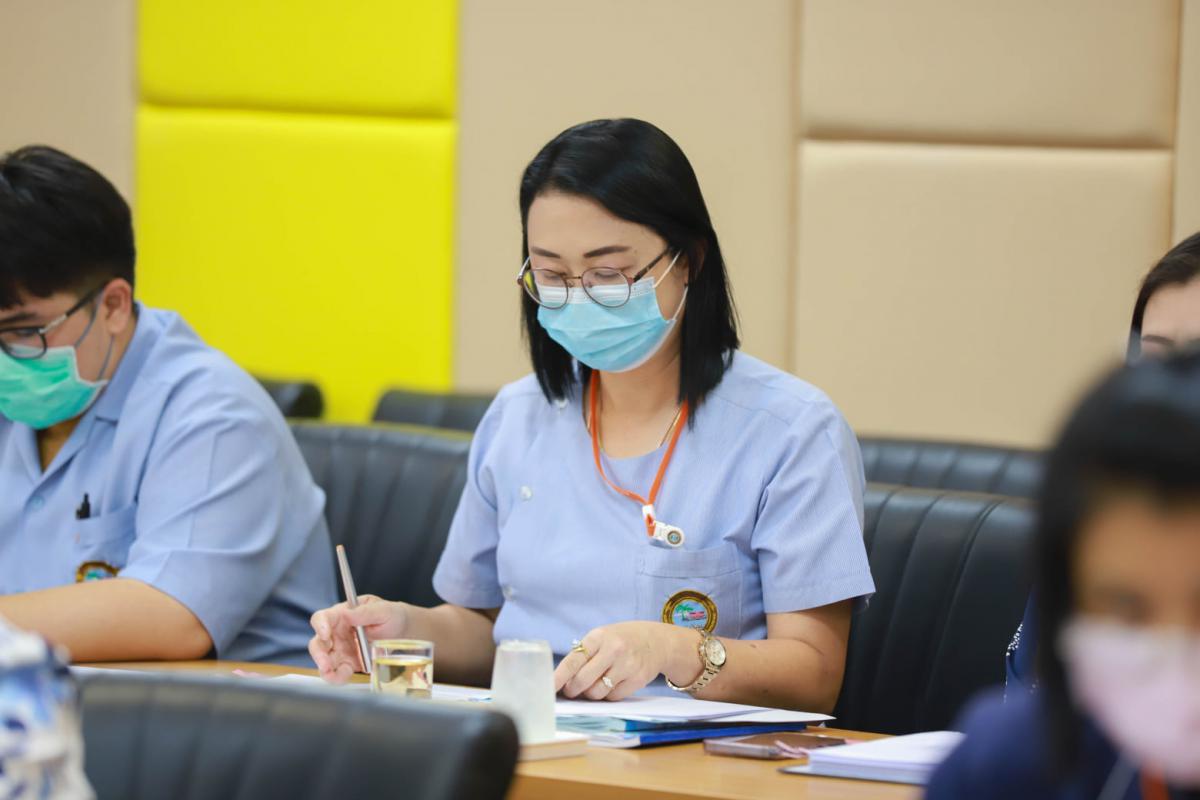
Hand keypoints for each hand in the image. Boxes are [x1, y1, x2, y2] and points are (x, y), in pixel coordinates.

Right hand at [308, 595, 406, 684]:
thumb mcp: (383, 610)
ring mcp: (341, 649)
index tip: (326, 634)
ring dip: (325, 669)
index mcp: (342, 615)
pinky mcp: (348, 663)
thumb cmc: (391, 615)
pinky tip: (344, 676)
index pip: (322, 618)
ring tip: (331, 674)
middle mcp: (337, 633)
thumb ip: (365, 612)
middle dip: (318, 654)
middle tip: (325, 663)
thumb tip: (347, 614)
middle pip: (318, 642)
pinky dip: (338, 677)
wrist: (403, 632)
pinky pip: (338, 672)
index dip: (320, 625)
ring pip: (324, 660)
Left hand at [555, 621, 684, 700]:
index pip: (573, 661)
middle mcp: (613, 650)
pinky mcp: (637, 680)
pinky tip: (612, 683)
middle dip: (573, 690)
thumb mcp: (601, 637)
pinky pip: (613, 697)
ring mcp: (627, 665)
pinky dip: (608, 695)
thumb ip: (584, 655)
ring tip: (595, 683)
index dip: (559, 677)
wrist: (656, 641)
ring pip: (597, 692)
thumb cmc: (620, 640)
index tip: (548, 688)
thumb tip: (563, 682)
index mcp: (598, 637)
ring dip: (591, 693)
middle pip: (583, 681)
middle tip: (571, 690)